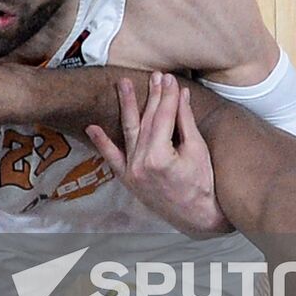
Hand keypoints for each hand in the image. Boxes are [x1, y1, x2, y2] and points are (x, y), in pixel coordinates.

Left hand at [85, 73, 231, 234]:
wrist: (198, 218)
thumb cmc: (203, 186)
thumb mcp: (198, 150)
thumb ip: (186, 121)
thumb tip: (180, 94)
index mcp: (159, 157)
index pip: (164, 118)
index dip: (168, 96)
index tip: (169, 79)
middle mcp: (140, 164)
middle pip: (147, 121)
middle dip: (153, 97)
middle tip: (156, 77)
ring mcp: (131, 172)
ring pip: (129, 132)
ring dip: (126, 106)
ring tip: (123, 85)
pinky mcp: (128, 179)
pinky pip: (112, 159)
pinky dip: (102, 143)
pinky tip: (91, 128)